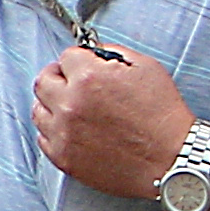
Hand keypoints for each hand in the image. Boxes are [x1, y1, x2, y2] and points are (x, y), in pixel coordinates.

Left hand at [29, 39, 194, 198]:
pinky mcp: (62, 157)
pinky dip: (53, 129)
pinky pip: (43, 137)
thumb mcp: (146, 68)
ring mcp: (63, 132)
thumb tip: (93, 52)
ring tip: (71, 106)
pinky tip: (71, 127)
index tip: (84, 65)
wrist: (171, 158)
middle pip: (44, 80)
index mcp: (89, 78)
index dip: (78, 59)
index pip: (66, 57)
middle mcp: (70, 104)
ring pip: (38, 109)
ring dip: (51, 103)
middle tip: (70, 81)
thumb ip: (113, 53)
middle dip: (58, 76)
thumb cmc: (163, 115)